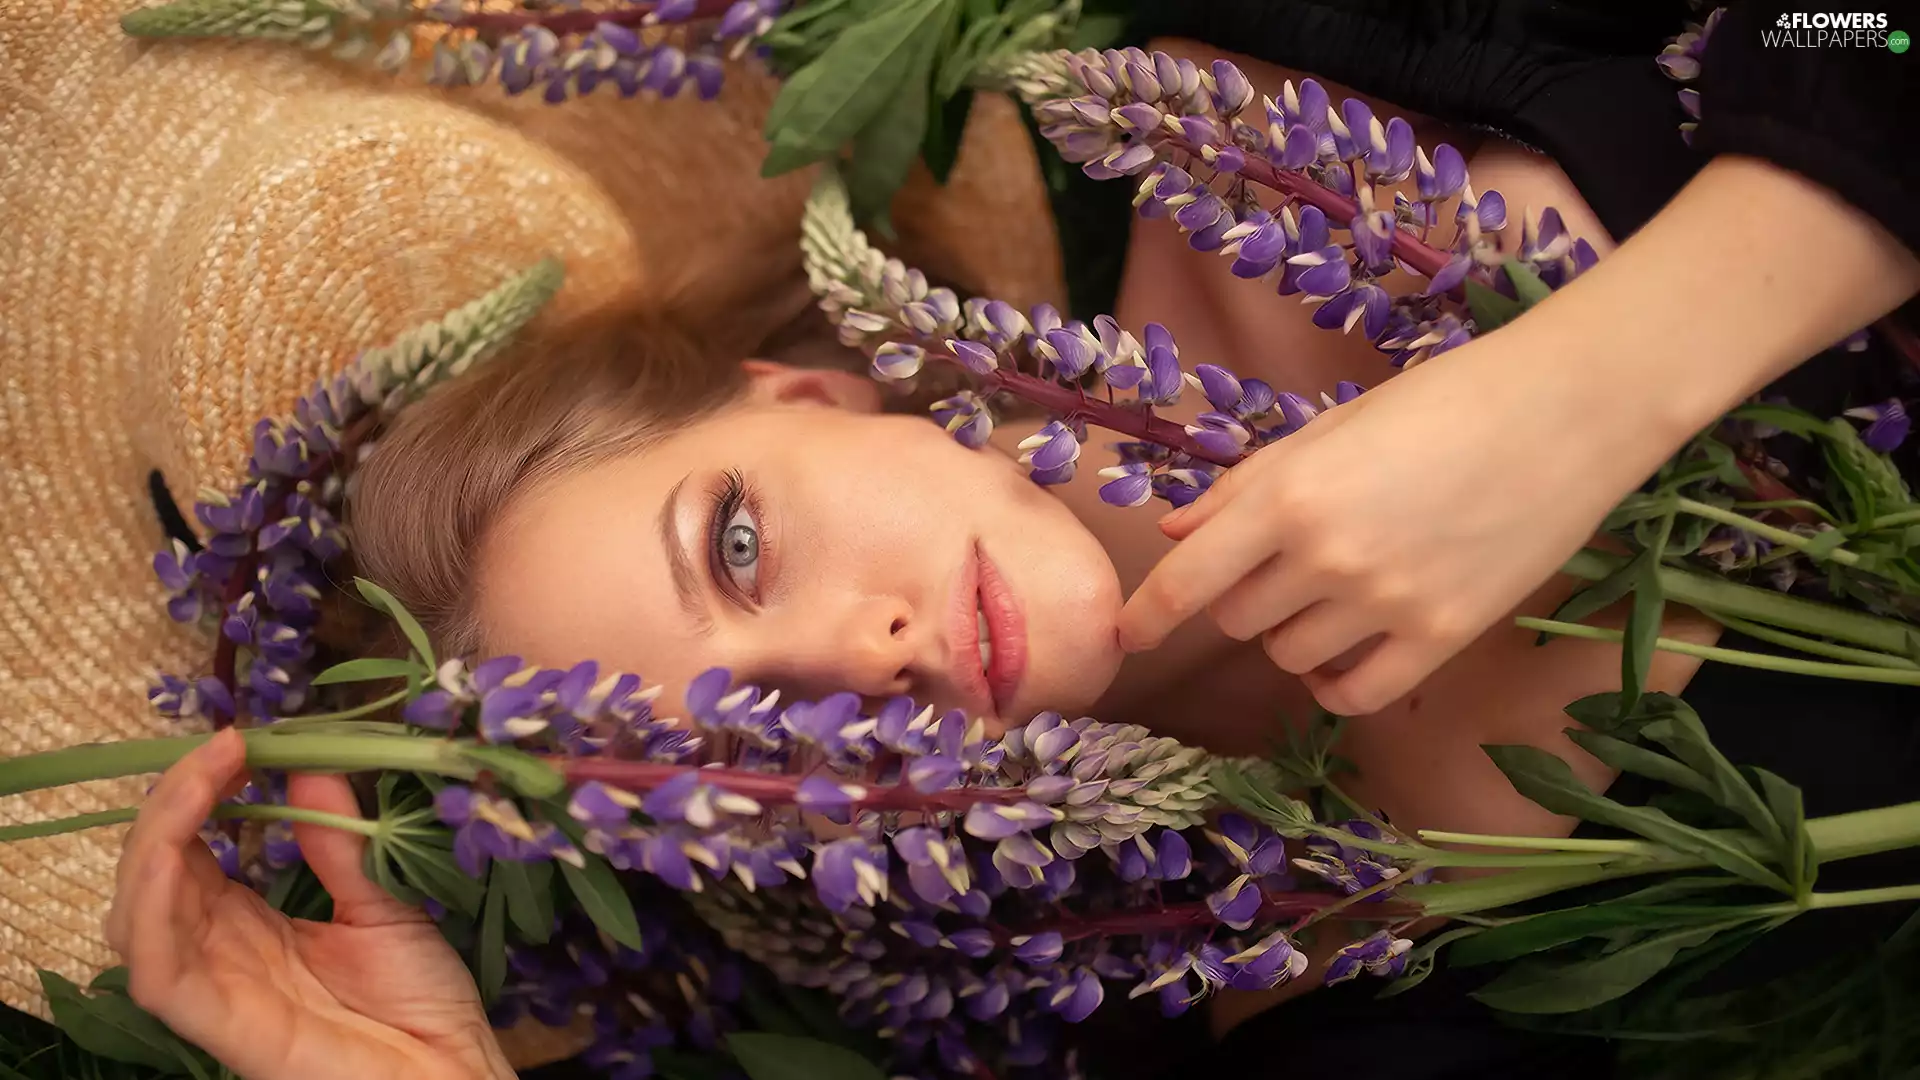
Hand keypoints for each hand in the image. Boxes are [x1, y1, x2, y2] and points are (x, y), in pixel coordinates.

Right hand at [105, 729, 514, 1079]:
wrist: (454, 1069)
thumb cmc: (422, 999)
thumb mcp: (382, 899)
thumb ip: (338, 839)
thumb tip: (309, 762)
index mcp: (248, 924)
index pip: (191, 850)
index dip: (199, 792)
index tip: (239, 739)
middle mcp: (219, 954)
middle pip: (152, 875)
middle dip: (172, 802)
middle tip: (223, 746)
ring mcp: (215, 991)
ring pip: (137, 917)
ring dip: (155, 841)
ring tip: (197, 782)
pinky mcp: (222, 1027)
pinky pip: (158, 974)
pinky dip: (151, 913)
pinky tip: (174, 856)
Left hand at [1118, 155, 1919, 715]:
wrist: (1570, 409)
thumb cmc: (1445, 400)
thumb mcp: (1330, 428)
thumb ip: (1247, 485)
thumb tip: (1175, 530)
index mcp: (1289, 495)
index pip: (1186, 580)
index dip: (1146, 615)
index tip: (1125, 636)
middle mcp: (1326, 557)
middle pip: (1237, 619)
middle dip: (1243, 596)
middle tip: (1288, 560)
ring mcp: (1386, 603)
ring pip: (1289, 655)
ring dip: (1294, 631)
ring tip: (1340, 584)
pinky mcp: (1442, 636)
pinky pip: (1353, 693)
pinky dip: (1336, 679)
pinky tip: (1349, 649)